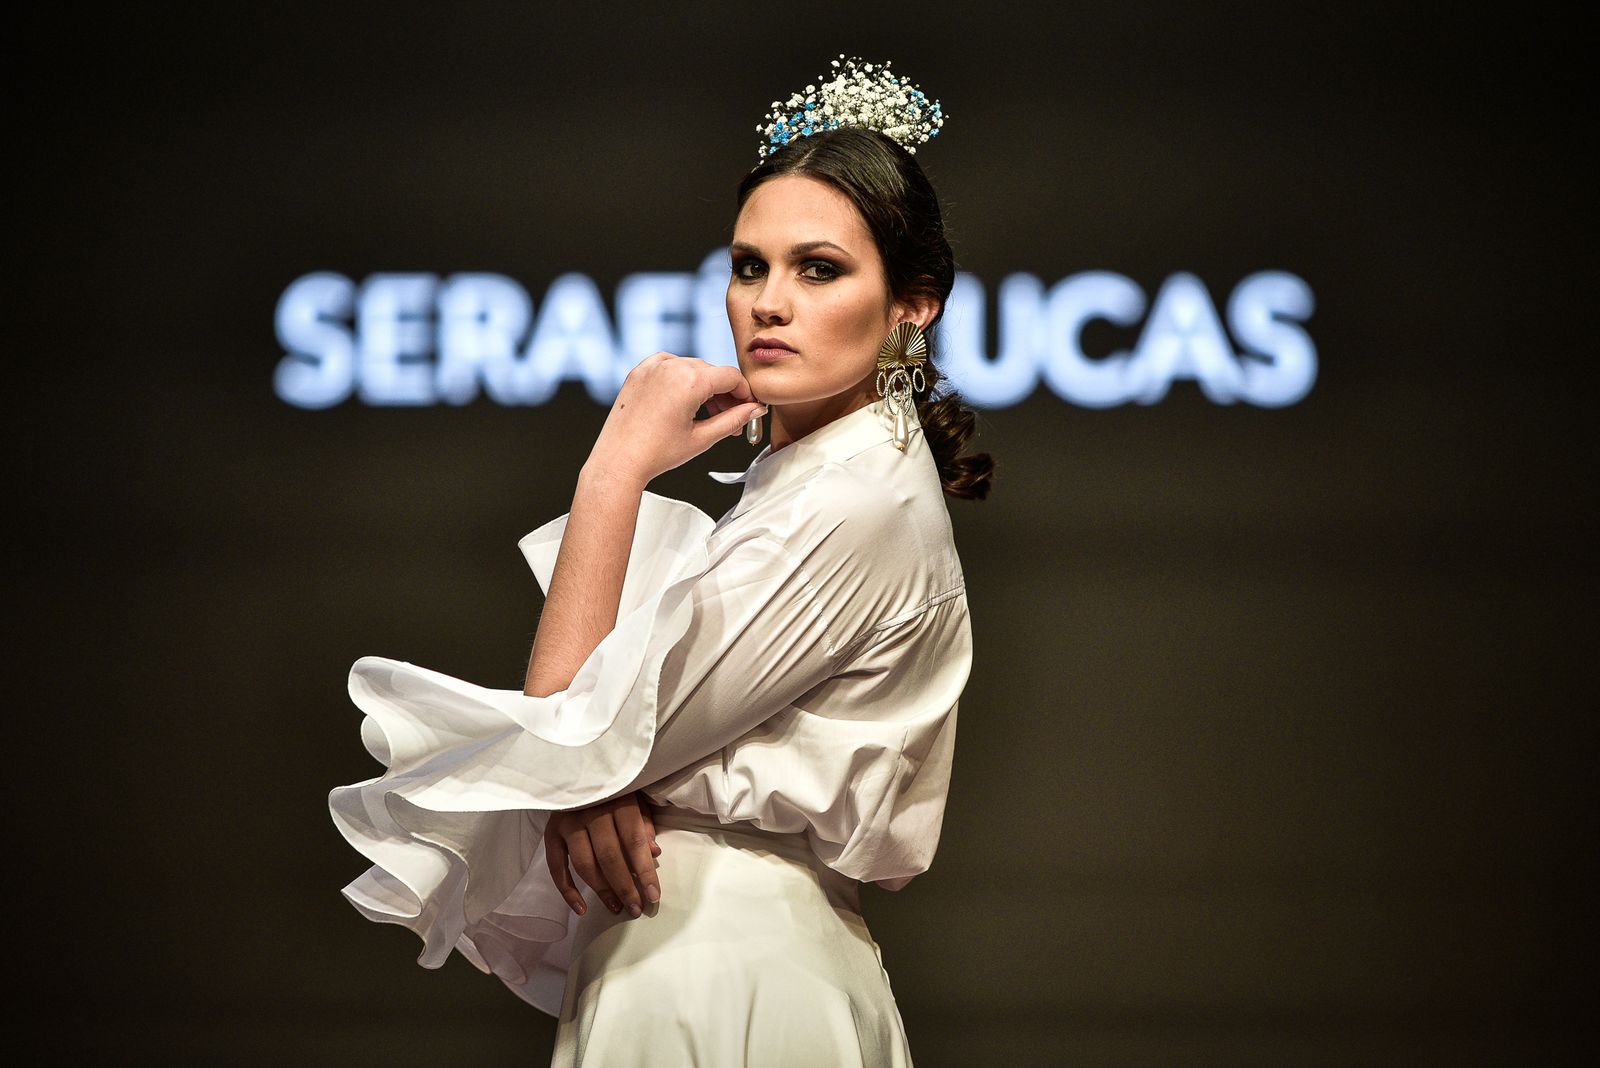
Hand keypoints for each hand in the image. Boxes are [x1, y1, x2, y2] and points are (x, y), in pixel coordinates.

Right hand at [544, 791, 662, 917]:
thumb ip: (644, 824)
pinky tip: (581, 909)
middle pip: (609, 856)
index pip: (633, 840)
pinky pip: (556, 866)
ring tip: (616, 907)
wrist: (574, 766)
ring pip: (585, 863)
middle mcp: (590, 811)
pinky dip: (567, 890)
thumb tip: (654, 853)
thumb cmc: (613, 788)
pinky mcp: (551, 832)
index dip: (644, 870)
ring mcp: (568, 822)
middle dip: (624, 887)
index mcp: (617, 800)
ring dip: (601, 890)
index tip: (653, 896)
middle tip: (635, 909)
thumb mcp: (635, 797)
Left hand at [586, 352, 765, 485]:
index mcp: (689, 381)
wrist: (619, 460)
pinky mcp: (639, 372)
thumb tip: (753, 410)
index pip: (731, 376)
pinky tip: (684, 399)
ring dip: (705, 387)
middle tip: (731, 418)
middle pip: (712, 372)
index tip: (748, 406)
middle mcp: (671, 367)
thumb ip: (733, 420)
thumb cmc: (655, 453)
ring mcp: (652, 367)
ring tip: (708, 415)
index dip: (745, 392)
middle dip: (725, 394)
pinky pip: (669, 366)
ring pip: (692, 368)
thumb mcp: (703, 438)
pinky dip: (681, 378)